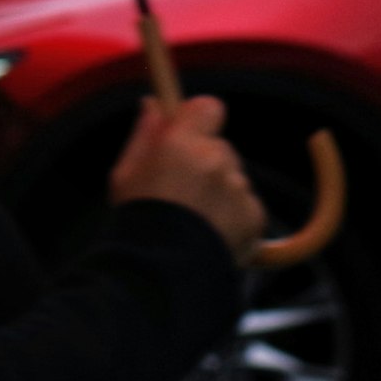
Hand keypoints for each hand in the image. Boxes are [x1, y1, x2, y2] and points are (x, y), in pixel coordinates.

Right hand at [107, 95, 265, 267]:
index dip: (198, 119)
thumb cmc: (138, 224)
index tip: (187, 133)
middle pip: (220, 147)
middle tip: (182, 190)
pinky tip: (211, 234)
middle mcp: (215, 160)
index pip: (208, 107)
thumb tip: (153, 105)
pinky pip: (247, 205)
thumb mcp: (126, 175)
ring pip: (233, 178)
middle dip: (206, 162)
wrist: (162, 275)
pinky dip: (234, 216)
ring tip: (195, 221)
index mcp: (182, 144)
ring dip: (220, 191)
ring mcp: (238, 189)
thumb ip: (144, 135)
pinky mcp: (254, 216)